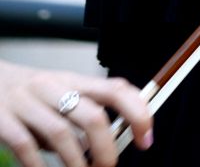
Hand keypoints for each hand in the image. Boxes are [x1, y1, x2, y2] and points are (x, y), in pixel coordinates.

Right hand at [0, 60, 152, 166]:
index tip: (146, 139)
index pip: (116, 89)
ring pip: (62, 133)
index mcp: (72, 79)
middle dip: (107, 150)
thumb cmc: (28, 95)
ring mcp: (26, 102)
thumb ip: (81, 115)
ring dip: (77, 163)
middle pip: (93, 116)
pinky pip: (25, 146)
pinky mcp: (3, 119)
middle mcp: (52, 86)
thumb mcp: (59, 96)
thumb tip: (107, 145)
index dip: (138, 113)